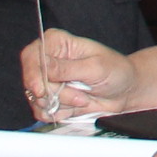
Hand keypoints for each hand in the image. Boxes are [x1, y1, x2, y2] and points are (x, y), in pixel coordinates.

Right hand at [22, 28, 138, 119]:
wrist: (125, 91)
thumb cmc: (115, 71)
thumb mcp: (95, 67)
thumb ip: (67, 68)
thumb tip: (43, 67)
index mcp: (57, 43)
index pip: (31, 55)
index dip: (32, 73)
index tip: (41, 89)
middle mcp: (48, 61)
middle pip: (32, 81)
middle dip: (57, 93)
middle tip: (81, 94)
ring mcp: (47, 82)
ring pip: (37, 99)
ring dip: (62, 103)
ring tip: (84, 97)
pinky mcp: (48, 100)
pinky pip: (43, 113)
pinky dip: (61, 112)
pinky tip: (77, 105)